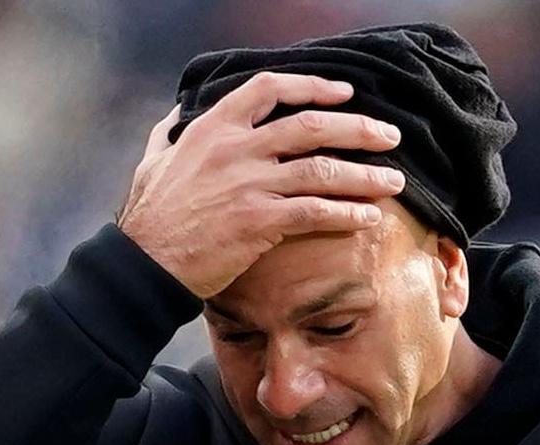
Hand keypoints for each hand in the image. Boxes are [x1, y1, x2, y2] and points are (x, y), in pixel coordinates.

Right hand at [116, 73, 406, 298]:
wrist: (144, 263)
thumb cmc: (150, 216)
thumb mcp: (152, 161)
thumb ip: (169, 134)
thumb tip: (176, 114)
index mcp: (212, 127)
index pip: (269, 88)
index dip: (312, 86)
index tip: (345, 93)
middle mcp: (235, 149)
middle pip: (311, 125)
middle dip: (358, 128)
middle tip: (389, 135)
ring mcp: (249, 184)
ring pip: (322, 170)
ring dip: (365, 175)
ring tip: (395, 182)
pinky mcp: (259, 222)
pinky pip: (316, 212)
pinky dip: (348, 213)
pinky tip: (370, 217)